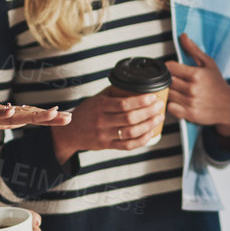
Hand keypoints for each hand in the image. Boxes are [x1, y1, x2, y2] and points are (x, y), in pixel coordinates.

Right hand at [0, 100, 67, 147]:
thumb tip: (14, 117)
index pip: (26, 117)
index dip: (46, 117)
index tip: (66, 117)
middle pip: (24, 114)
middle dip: (47, 117)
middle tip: (69, 117)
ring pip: (10, 115)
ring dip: (31, 114)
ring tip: (51, 113)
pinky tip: (12, 111)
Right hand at [51, 87, 167, 160]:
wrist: (69, 132)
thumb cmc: (86, 112)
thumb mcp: (97, 99)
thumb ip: (114, 93)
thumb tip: (136, 85)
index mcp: (100, 106)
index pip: (123, 104)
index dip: (141, 101)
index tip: (153, 97)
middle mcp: (102, 121)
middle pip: (130, 118)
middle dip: (149, 112)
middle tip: (160, 106)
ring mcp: (105, 135)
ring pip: (131, 132)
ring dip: (149, 125)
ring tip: (159, 117)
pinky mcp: (107, 146)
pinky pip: (128, 145)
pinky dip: (142, 140)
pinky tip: (151, 133)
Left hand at [166, 33, 229, 136]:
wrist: (229, 106)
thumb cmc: (218, 84)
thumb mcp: (208, 63)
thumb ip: (193, 49)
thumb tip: (183, 36)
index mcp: (196, 75)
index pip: (169, 67)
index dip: (169, 67)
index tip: (173, 69)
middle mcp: (192, 89)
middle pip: (167, 81)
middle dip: (169, 79)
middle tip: (175, 79)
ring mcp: (190, 102)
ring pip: (168, 93)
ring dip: (170, 91)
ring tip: (177, 89)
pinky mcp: (189, 114)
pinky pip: (170, 107)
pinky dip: (171, 104)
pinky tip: (178, 100)